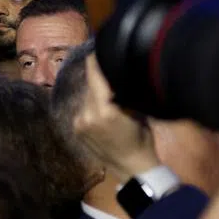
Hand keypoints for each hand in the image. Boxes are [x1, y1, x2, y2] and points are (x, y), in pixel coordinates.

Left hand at [73, 54, 159, 180]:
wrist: (132, 168)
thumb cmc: (142, 139)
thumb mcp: (137, 112)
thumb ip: (122, 93)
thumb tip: (115, 76)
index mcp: (105, 109)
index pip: (95, 75)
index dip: (95, 60)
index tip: (97, 49)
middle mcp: (87, 113)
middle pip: (90, 86)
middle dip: (98, 81)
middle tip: (110, 78)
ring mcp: (78, 122)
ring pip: (85, 97)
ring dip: (94, 95)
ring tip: (108, 100)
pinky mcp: (75, 129)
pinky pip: (82, 109)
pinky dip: (90, 107)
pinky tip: (100, 113)